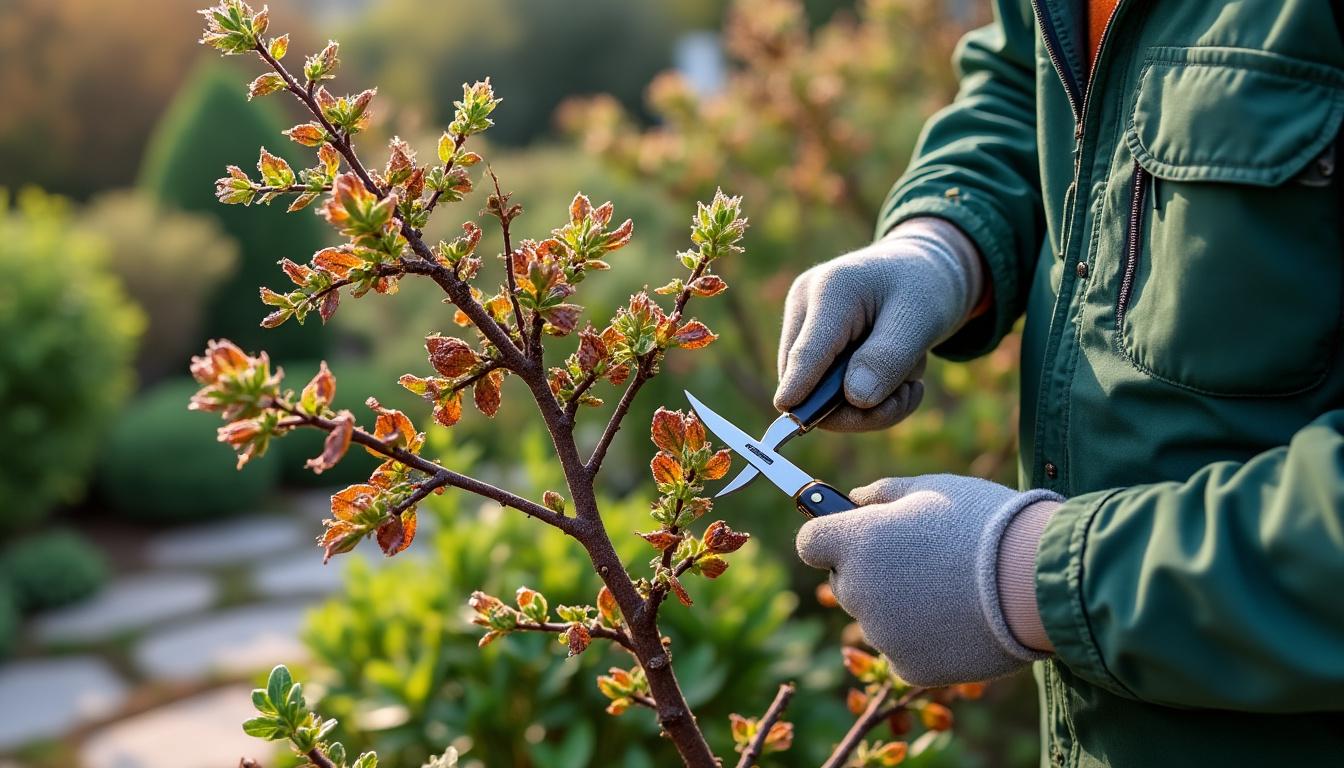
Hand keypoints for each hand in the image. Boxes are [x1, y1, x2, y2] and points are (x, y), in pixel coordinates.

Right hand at [774, 218, 981, 431]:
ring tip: (908, 376)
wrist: (919, 271)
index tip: (788, 409)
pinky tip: (894, 376)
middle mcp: (805, 305)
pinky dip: (864, 398)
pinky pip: (825, 392)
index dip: (800, 383)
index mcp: (831, 290)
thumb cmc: (923, 289)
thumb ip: (889, 358)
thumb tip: (855, 400)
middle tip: (910, 393)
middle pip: (807, 380)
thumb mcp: (921, 319)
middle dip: (860, 405)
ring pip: (816, 393)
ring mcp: (802, 325)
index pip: (809, 350)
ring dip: (869, 403)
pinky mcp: (808, 344)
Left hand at [796, 474, 1060, 686]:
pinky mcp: (909, 667)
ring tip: (953, 590)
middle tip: (924, 563)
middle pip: (845, 583)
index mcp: (856, 541)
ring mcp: (881, 633)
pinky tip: (960, 620)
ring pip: (877, 619)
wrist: (1037, 580)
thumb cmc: (985, 523)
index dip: (832, 537)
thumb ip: (883, 493)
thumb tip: (853, 498)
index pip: (810, 543)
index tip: (856, 535)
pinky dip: (925, 640)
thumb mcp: (932, 489)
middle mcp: (858, 589)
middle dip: (872, 573)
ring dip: (900, 608)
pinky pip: (904, 651)